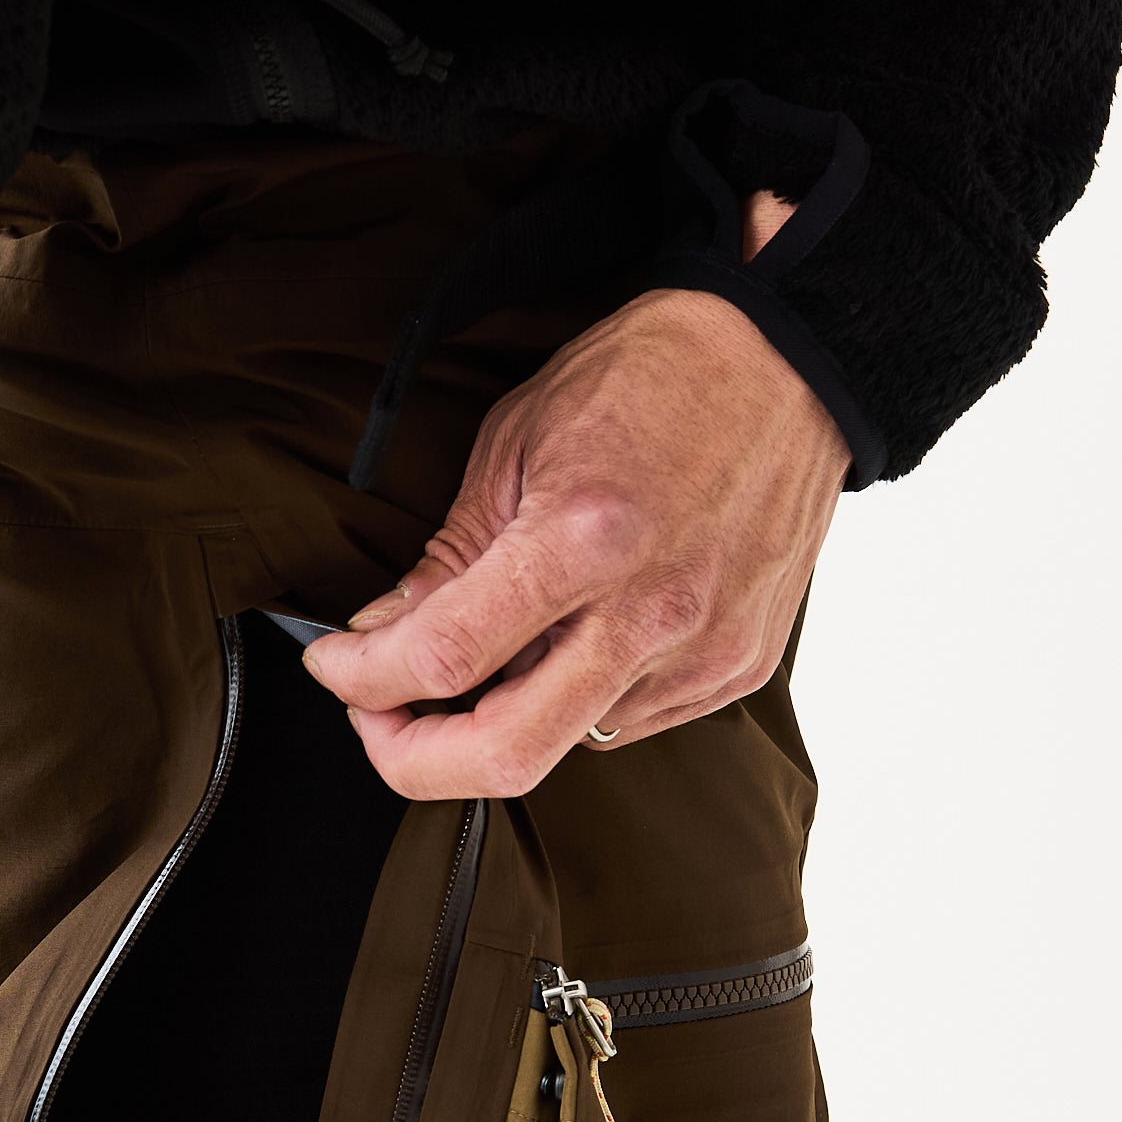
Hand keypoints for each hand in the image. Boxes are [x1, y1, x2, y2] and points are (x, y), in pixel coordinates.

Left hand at [304, 193, 846, 798]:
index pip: (444, 657)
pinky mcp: (736, 669)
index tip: (334, 666)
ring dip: (504, 711)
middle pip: (506, 756)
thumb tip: (382, 635)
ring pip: (566, 742)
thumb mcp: (519, 439)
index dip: (363, 680)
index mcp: (583, 539)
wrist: (787, 362)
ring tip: (499, 642)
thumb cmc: (653, 377)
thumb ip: (449, 555)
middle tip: (379, 718)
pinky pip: (629, 721)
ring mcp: (701, 651)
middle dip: (415, 759)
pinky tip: (579, 634)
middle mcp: (649, 612)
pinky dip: (578, 696)